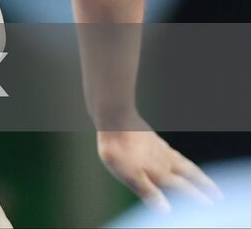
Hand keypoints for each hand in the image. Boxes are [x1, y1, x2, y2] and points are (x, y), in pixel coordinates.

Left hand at [97, 124, 221, 210]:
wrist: (113, 119)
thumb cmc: (119, 150)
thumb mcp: (130, 176)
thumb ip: (148, 192)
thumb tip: (166, 211)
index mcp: (160, 172)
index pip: (184, 188)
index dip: (198, 197)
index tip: (212, 204)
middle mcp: (163, 159)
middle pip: (189, 173)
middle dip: (204, 184)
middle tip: (217, 193)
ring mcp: (158, 146)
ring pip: (181, 161)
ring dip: (194, 171)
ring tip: (200, 176)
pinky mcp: (151, 137)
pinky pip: (171, 150)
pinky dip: (178, 157)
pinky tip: (174, 156)